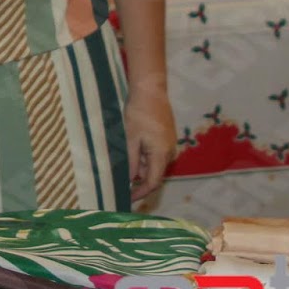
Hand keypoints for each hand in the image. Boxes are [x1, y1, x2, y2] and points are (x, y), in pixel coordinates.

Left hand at [124, 87, 176, 203]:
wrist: (151, 90)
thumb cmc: (138, 113)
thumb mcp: (130, 139)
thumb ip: (130, 162)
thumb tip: (128, 181)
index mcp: (161, 154)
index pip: (152, 182)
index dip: (140, 193)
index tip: (127, 198)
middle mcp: (170, 151)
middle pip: (153, 174)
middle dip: (137, 176)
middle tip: (119, 173)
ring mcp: (170, 144)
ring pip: (153, 163)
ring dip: (138, 163)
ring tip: (124, 150)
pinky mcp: (167, 137)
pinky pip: (155, 153)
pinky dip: (143, 154)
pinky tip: (132, 143)